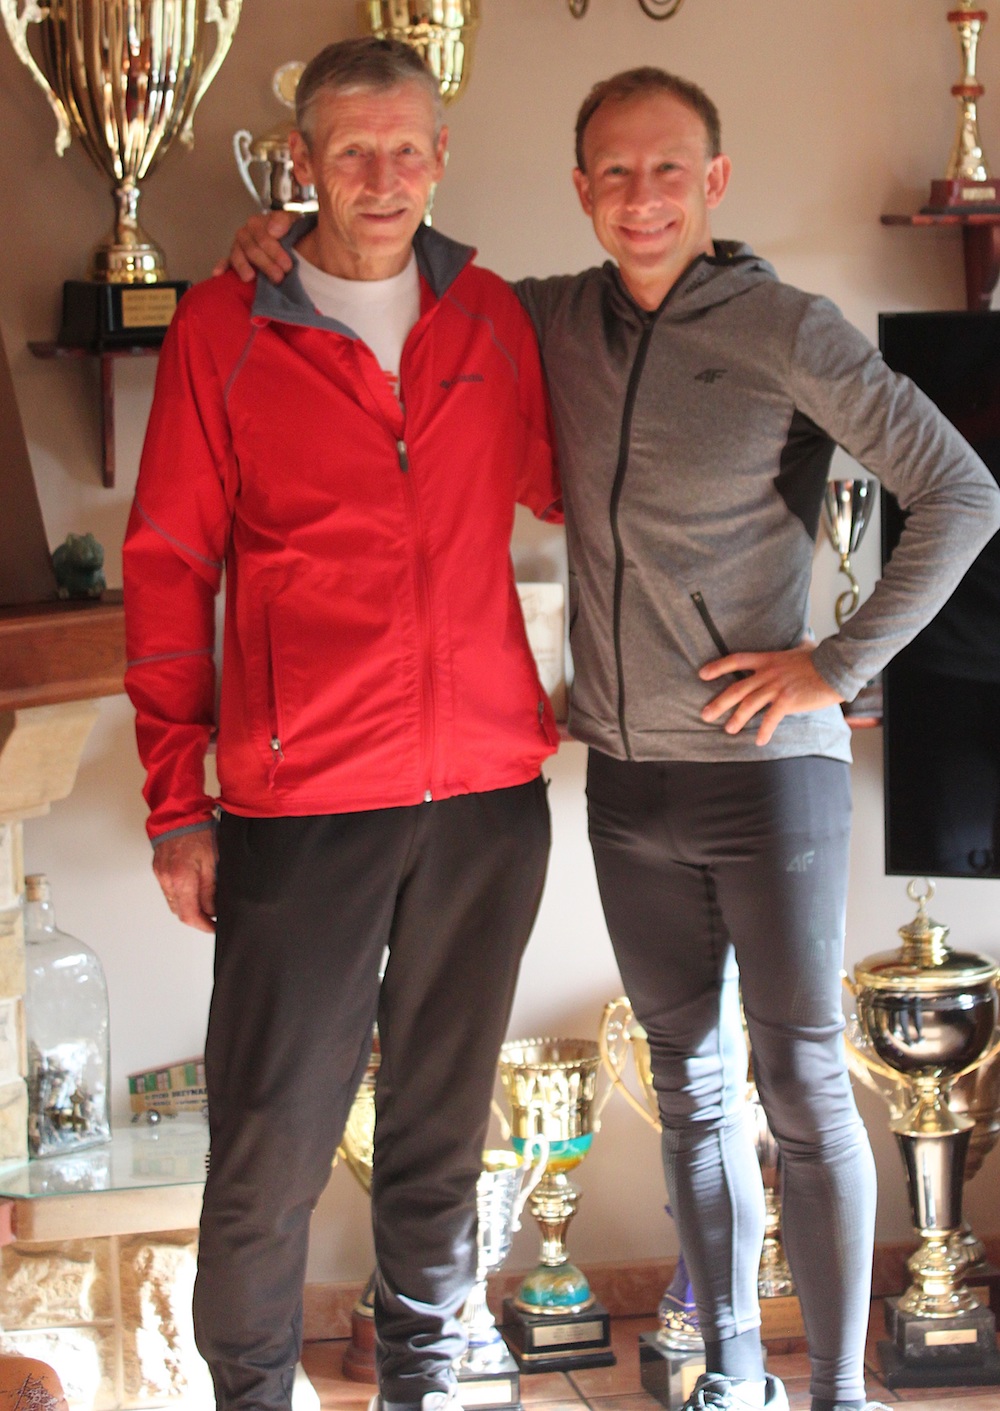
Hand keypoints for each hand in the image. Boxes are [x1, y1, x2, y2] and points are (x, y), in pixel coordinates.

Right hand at [152, 828, 217, 932]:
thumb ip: (211, 889)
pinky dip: (180, 894)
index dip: (204, 925)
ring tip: (204, 901)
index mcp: (182, 879)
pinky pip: (168, 890)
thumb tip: (213, 909)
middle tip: (212, 917)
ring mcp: (161, 875)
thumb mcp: (213, 861)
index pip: (190, 915)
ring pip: (174, 902)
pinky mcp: (158, 869)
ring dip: (188, 906)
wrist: (179, 812)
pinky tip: (192, 888)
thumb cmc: (199, 831)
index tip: (214, 927)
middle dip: (197, 917)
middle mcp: (168, 880)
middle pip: (180, 912)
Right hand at [213, 210, 295, 283]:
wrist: (285, 237)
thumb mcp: (292, 220)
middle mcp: (245, 233)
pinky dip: (221, 267)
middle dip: (265, 264)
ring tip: (250, 278)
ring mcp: (237, 246)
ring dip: (243, 267)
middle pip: (251, 249)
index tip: (287, 266)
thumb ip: (284, 221)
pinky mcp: (232, 258)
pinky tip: (217, 274)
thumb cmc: (289, 231)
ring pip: (237, 256)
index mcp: (257, 223)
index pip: (263, 237)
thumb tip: (273, 231)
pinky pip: (225, 262)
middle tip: (278, 278)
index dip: (275, 252)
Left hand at [699, 644, 843, 746]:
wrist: (837, 667)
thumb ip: (798, 645)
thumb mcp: (805, 648)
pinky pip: (770, 718)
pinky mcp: (788, 700)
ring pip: (749, 704)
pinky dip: (764, 731)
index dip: (718, 667)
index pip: (736, 660)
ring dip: (737, 719)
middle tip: (705, 715)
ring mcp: (777, 687)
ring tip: (728, 730)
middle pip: (737, 688)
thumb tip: (804, 638)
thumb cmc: (822, 658)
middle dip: (719, 702)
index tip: (702, 674)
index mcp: (768, 659)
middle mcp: (768, 673)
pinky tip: (759, 741)